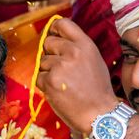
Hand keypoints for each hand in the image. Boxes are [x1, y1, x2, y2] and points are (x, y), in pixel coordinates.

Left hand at [37, 19, 118, 134]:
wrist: (99, 114)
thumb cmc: (98, 91)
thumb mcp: (94, 61)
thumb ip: (78, 48)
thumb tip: (58, 39)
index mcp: (85, 45)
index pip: (63, 24)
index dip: (54, 29)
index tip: (52, 36)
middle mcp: (73, 52)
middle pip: (48, 42)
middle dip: (50, 55)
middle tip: (61, 70)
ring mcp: (60, 66)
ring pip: (42, 61)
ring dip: (48, 72)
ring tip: (64, 84)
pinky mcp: (50, 80)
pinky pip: (38, 77)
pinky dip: (45, 85)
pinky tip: (59, 92)